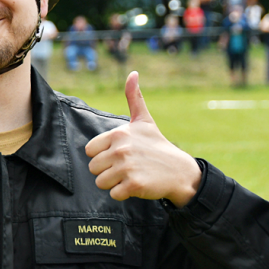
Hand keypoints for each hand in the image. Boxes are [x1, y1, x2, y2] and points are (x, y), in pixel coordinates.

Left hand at [85, 71, 200, 207]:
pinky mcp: (133, 185)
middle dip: (107, 171)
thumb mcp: (144, 120)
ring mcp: (127, 168)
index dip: (102, 155)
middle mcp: (121, 150)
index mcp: (119, 134)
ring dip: (114, 183)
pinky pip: (113, 194)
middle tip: (126, 167)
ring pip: (100, 182)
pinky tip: (136, 185)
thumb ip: (134, 97)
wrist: (179, 171)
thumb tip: (132, 73)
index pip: (90, 151)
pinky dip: (123, 194)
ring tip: (130, 175)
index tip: (119, 154)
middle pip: (93, 168)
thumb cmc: (157, 145)